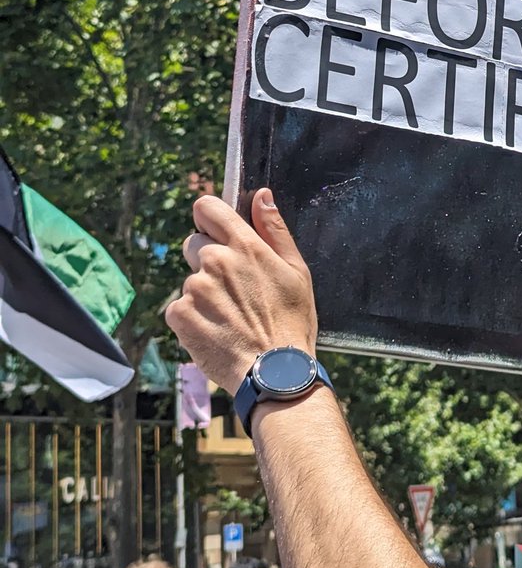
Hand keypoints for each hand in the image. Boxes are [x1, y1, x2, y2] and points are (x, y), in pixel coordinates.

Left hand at [168, 189, 317, 392]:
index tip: (217, 231)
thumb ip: (274, 229)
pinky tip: (217, 331)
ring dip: (204, 294)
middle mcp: (214, 261)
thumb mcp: (297, 270)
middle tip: (234, 289)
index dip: (210, 218)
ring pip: (191, 281)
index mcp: (244, 245)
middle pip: (194, 245)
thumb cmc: (292, 320)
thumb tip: (261, 195)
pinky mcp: (179, 315)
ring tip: (230, 317)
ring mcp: (194, 289)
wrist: (275, 373)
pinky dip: (193, 318)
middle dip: (209, 260)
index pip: (206, 208)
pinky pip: (180, 308)